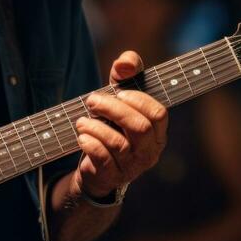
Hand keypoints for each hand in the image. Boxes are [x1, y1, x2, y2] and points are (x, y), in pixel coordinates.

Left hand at [74, 50, 167, 199]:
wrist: (96, 166)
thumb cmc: (112, 125)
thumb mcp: (120, 96)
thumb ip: (126, 73)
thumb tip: (124, 64)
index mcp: (157, 132)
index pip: (158, 114)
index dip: (138, 100)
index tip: (119, 93)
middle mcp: (149, 151)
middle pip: (139, 127)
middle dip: (113, 110)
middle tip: (92, 101)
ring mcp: (132, 167)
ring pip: (118, 143)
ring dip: (96, 126)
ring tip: (82, 121)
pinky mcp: (111, 176)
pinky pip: (102, 158)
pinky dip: (90, 143)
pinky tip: (82, 136)